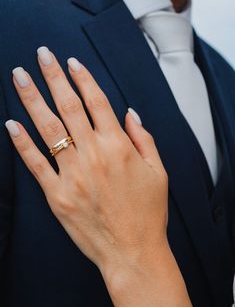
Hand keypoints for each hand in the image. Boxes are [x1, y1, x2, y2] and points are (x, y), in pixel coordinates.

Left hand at [5, 47, 167, 280]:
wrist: (133, 252)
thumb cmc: (148, 212)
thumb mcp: (158, 171)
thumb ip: (142, 138)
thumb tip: (129, 112)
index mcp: (119, 147)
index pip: (97, 102)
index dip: (83, 79)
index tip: (71, 62)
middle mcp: (94, 155)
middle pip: (69, 107)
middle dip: (53, 77)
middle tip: (41, 54)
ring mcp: (73, 175)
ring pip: (48, 128)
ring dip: (32, 99)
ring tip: (19, 76)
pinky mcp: (57, 196)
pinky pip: (35, 164)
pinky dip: (22, 142)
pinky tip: (11, 123)